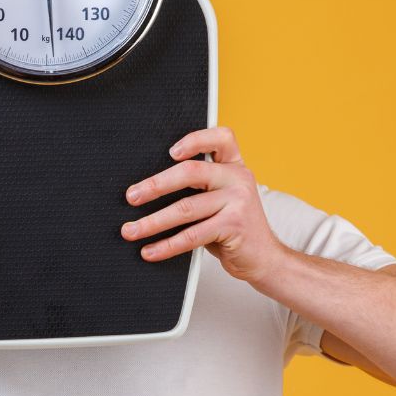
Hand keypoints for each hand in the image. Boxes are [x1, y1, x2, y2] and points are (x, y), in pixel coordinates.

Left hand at [121, 127, 283, 282]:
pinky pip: (192, 235)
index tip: (170, 152)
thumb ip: (199, 186)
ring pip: (186, 208)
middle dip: (155, 185)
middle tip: (132, 197)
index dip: (195, 140)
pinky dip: (167, 245)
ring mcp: (239, 201)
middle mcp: (239, 178)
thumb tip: (147, 189)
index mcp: (234, 165)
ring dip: (152, 222)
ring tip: (131, 231)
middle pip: (191, 172)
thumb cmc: (233, 227)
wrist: (264, 259)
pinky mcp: (234, 226)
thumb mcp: (222, 198)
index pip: (221, 137)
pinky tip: (150, 251)